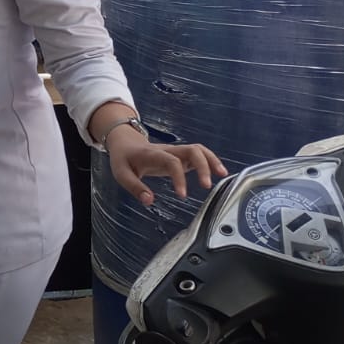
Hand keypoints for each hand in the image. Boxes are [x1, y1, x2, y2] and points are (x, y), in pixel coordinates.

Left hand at [108, 128, 226, 205]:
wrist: (125, 141)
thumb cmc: (124, 158)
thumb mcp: (121, 173)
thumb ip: (135, 188)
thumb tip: (149, 201)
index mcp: (152, 154)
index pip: (171, 161)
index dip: (179, 177)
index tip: (182, 195)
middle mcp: (168, 150)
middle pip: (191, 150)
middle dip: (203, 166)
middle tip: (207, 186)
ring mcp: (175, 151)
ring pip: (198, 149)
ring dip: (212, 160)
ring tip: (222, 175)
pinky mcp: (180, 156)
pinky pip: (199, 154)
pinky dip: (210, 161)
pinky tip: (218, 173)